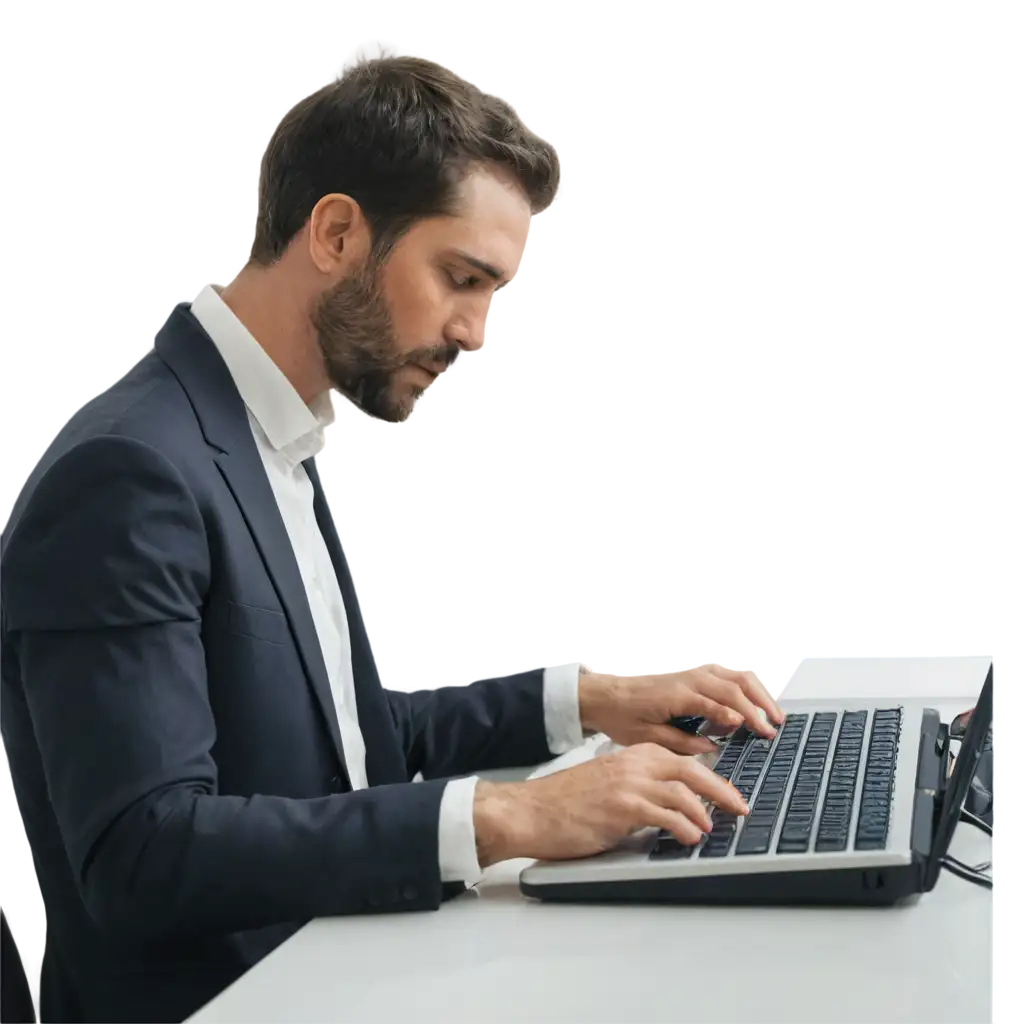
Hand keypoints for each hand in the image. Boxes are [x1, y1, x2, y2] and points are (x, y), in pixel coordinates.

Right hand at [474, 742, 749, 865]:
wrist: (530, 810)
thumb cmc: (564, 803)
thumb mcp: (606, 785)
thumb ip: (637, 789)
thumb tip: (667, 806)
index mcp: (631, 755)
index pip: (682, 760)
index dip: (710, 778)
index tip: (727, 794)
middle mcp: (634, 764)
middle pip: (692, 771)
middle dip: (721, 791)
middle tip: (740, 807)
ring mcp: (629, 783)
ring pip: (684, 791)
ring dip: (705, 811)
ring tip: (714, 827)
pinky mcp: (622, 806)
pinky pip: (666, 815)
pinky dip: (684, 826)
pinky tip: (690, 837)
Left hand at [578, 660, 784, 755]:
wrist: (605, 696)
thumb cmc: (622, 717)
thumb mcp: (647, 739)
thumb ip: (681, 743)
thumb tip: (711, 747)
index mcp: (679, 694)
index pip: (720, 703)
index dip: (743, 718)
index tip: (760, 733)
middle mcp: (688, 678)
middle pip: (735, 685)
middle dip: (758, 706)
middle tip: (773, 728)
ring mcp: (691, 673)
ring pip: (734, 676)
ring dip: (756, 694)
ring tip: (771, 716)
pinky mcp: (691, 674)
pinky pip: (724, 675)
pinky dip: (742, 688)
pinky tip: (749, 705)